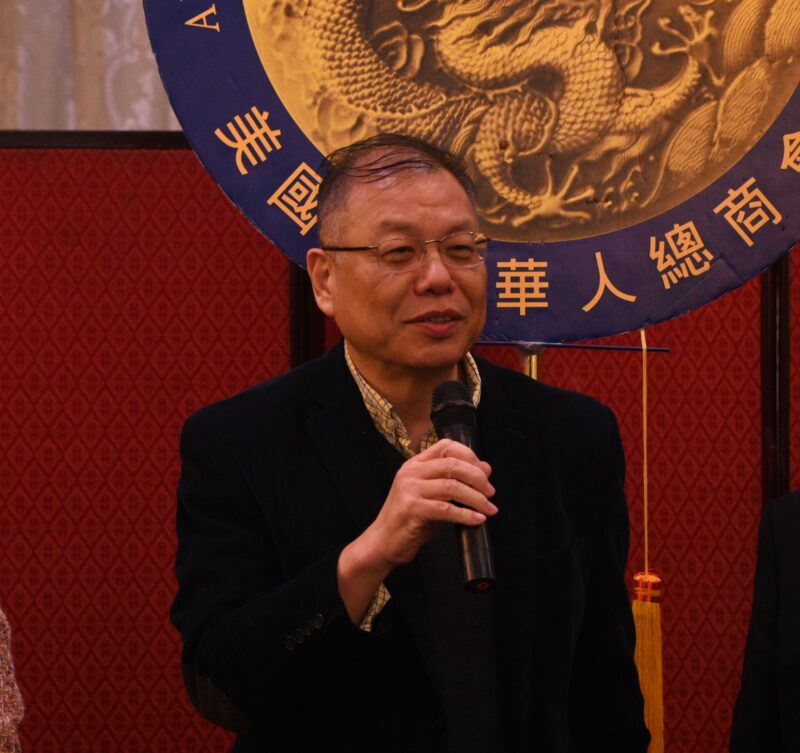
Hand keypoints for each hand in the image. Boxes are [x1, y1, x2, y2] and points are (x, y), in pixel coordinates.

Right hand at [363, 438, 496, 567]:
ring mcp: (410, 490)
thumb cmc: (409, 520)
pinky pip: (446, 509)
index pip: (446, 446)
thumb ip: (455, 481)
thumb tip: (485, 469)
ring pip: (453, 486)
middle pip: (453, 464)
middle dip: (478, 478)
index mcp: (415, 464)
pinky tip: (477, 519)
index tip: (484, 472)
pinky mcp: (412, 509)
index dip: (469, 455)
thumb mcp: (434, 496)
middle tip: (490, 492)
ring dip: (476, 499)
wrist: (383, 542)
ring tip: (489, 509)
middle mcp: (411, 472)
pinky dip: (466, 515)